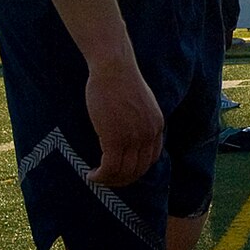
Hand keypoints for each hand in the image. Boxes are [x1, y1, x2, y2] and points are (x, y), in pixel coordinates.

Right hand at [84, 58, 163, 185]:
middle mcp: (149, 135)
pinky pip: (109, 167)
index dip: (136, 170)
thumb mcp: (139, 102)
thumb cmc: (120, 80)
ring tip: (96, 178)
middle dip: (122, 180)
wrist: (113, 68)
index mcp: (156, 126)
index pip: (151, 159)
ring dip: (109, 180)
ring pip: (123, 172)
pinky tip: (92, 174)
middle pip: (138, 170)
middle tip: (106, 180)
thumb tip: (128, 130)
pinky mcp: (115, 138)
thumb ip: (139, 119)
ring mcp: (133, 138)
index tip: (121, 171)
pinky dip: (101, 176)